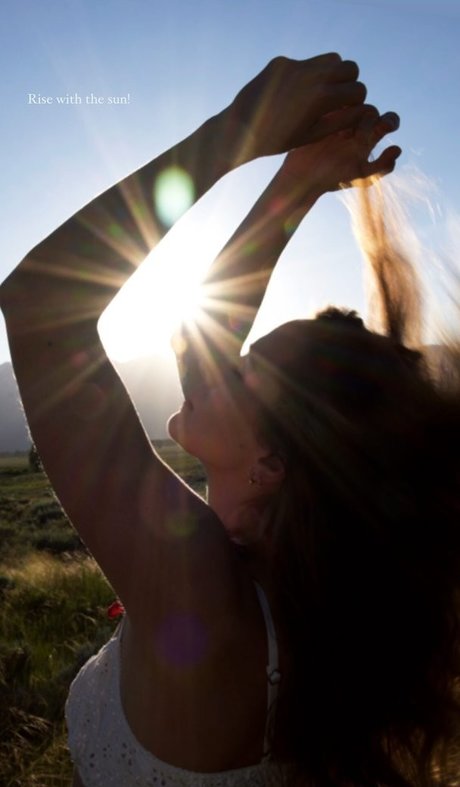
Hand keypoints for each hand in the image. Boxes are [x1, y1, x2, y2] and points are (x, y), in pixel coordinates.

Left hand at [227, 53, 366, 158]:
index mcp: (322, 98)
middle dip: (349, 82)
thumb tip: (365, 110)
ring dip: (332, 73)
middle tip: (339, 97)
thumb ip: (342, 120)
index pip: (358, 89)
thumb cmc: (279, 141)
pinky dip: (307, 75)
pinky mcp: (281, 62)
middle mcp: (311, 76)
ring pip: (331, 59)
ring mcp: (295, 65)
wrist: (240, 129)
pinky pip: (305, 62)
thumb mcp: (314, 135)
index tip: (350, 109)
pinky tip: (293, 93)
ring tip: (321, 92)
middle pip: (349, 67)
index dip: (357, 101)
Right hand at [276, 105, 400, 196]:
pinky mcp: (324, 114)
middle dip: (369, 117)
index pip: (388, 121)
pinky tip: (332, 116)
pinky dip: (339, 103)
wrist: (301, 176)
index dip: (388, 122)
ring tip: (342, 129)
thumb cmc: (330, 179)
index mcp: (368, 139)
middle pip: (372, 109)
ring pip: (356, 103)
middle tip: (357, 132)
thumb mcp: (360, 177)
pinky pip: (337, 100)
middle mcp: (356, 126)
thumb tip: (398, 148)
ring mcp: (340, 119)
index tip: (376, 132)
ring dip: (353, 112)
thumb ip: (382, 167)